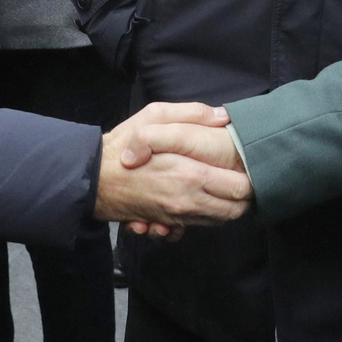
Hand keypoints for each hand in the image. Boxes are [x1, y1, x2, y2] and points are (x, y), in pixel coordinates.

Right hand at [95, 103, 252, 238]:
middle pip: (234, 210)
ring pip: (218, 221)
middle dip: (241, 197)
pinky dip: (200, 218)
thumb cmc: (123, 146)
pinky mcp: (166, 222)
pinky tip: (195, 200)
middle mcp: (188, 201)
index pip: (239, 189)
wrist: (93, 179)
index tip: (245, 167)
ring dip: (223, 206)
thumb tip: (222, 116)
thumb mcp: (154, 116)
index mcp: (191, 174)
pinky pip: (196, 227)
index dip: (248, 179)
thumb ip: (191, 113)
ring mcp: (177, 215)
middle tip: (237, 179)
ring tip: (218, 186)